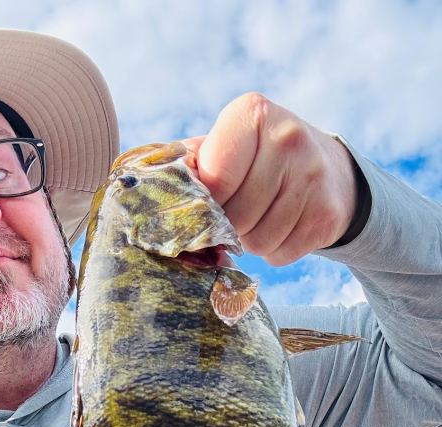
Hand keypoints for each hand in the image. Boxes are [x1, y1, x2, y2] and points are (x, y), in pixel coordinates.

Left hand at [185, 93, 357, 265]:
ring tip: (258, 219)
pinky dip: (273, 252)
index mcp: (252, 114)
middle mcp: (288, 138)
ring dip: (250, 241)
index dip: (206, 203)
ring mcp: (313, 176)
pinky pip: (280, 254)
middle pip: (236, 216)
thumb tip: (156, 191)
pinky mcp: (328, 214)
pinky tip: (281, 228)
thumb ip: (191, 163)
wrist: (329, 169)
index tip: (210, 202)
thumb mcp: (226, 144)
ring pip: (258, 241)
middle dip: (229, 225)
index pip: (214, 180)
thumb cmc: (257, 159)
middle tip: (236, 213)